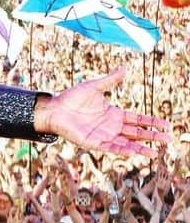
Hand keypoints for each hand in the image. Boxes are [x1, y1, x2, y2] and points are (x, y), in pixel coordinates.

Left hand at [33, 69, 169, 156]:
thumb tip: (124, 68)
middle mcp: (111, 126)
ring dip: (139, 148)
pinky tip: (132, 152)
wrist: (54, 108)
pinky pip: (110, 148)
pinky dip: (121, 150)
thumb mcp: (94, 87)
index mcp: (114, 114)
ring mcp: (102, 135)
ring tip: (154, 153)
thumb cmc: (71, 98)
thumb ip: (111, 80)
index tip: (166, 125)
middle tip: (168, 140)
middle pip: (136, 133)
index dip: (152, 122)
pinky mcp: (92, 142)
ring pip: (126, 143)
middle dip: (152, 137)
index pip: (138, 119)